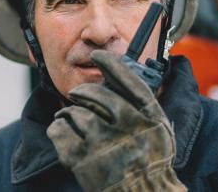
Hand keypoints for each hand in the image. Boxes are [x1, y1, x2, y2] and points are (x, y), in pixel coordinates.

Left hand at [47, 50, 185, 191]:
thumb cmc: (151, 158)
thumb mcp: (158, 126)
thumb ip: (141, 101)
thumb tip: (117, 72)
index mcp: (147, 116)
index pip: (126, 79)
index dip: (110, 62)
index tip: (98, 56)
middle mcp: (126, 126)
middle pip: (94, 93)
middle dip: (82, 92)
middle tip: (78, 95)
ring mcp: (102, 143)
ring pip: (74, 112)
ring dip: (69, 112)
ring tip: (71, 118)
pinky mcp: (83, 160)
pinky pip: (60, 131)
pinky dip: (58, 128)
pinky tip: (64, 131)